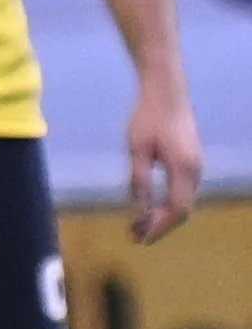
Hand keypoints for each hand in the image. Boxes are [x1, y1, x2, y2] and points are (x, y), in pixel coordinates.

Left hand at [127, 78, 200, 241]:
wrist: (166, 91)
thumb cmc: (147, 117)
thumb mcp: (136, 149)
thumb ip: (139, 179)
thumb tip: (139, 209)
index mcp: (183, 168)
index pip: (177, 209)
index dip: (159, 227)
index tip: (140, 237)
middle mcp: (195, 170)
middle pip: (182, 210)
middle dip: (159, 226)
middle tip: (133, 235)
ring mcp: (195, 166)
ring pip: (183, 202)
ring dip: (162, 216)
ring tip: (137, 225)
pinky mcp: (190, 161)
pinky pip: (182, 191)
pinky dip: (166, 204)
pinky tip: (148, 207)